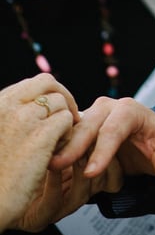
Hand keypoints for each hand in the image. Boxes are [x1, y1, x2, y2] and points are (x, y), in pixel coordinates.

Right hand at [0, 75, 79, 231]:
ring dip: (65, 119)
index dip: (46, 95)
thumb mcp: (0, 135)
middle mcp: (8, 106)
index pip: (30, 84)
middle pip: (47, 83)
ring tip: (58, 141)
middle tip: (69, 116)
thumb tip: (39, 104)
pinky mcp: (41, 135)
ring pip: (60, 102)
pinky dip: (68, 133)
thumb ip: (11, 117)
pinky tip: (58, 151)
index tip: (51, 112)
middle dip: (62, 96)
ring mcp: (24, 118)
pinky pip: (67, 120)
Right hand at [51, 95, 154, 181]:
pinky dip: (54, 147)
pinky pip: (63, 134)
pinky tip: (45, 164)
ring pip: (71, 127)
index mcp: (129, 110)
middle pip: (87, 124)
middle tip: (56, 166)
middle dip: (73, 145)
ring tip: (45, 164)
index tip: (92, 173)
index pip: (114, 128)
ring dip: (60, 145)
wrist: (147, 140)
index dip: (103, 151)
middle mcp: (106, 108)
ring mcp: (89, 115)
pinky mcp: (77, 126)